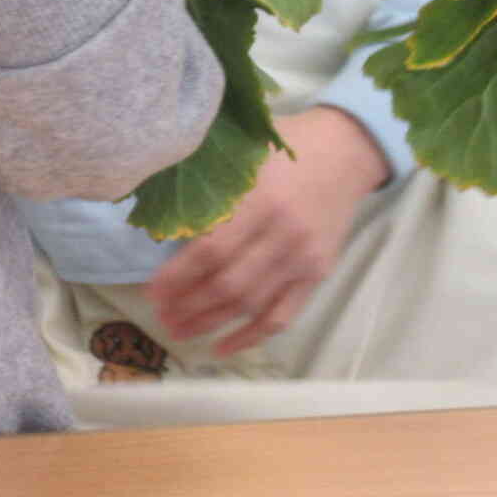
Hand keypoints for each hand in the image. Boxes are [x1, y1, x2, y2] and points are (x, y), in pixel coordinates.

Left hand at [143, 106, 390, 357]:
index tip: (151, 291)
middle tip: (160, 317)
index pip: (210, 250)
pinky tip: (222, 348)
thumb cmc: (283, 149)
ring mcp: (303, 258)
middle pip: (228, 284)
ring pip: (251, 304)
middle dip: (188, 306)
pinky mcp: (317, 274)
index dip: (177, 277)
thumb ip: (210, 191)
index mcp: (258, 200)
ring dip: (211, 323)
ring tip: (179, 331)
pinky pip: (282, 315)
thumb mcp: (242, 157)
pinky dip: (251, 336)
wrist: (344, 151)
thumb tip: (161, 223)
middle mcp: (283, 234)